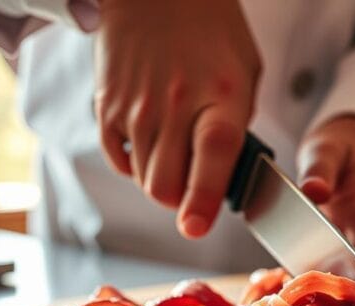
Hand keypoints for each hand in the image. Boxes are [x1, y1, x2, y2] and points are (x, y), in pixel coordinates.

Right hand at [94, 0, 260, 237]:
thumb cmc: (210, 30)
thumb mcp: (247, 73)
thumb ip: (240, 126)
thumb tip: (229, 178)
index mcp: (221, 94)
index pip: (212, 156)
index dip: (203, 198)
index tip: (195, 227)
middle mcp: (176, 103)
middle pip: (165, 186)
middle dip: (183, 202)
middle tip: (196, 187)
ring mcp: (136, 106)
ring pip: (143, 180)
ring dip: (162, 182)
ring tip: (177, 152)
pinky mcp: (108, 106)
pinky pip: (119, 161)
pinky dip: (136, 166)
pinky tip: (152, 142)